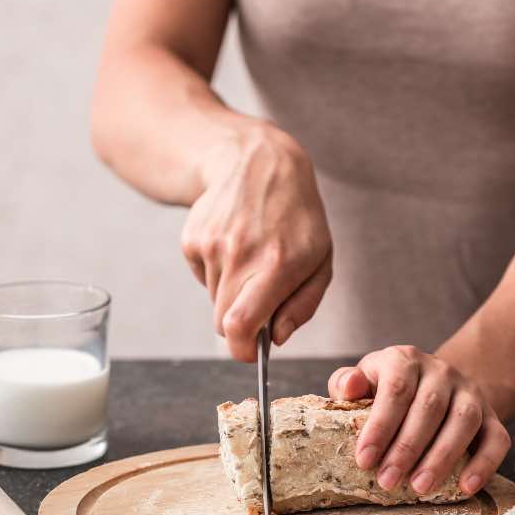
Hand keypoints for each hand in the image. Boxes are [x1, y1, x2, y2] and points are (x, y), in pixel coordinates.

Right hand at [180, 123, 331, 360]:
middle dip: (239, 325)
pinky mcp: (193, 239)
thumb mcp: (321, 260)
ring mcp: (212, 245)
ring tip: (252, 257)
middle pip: (223, 322)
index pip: (241, 324)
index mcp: (277, 265)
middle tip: (258, 303)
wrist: (259, 162)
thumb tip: (275, 338)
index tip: (248, 352)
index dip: (241, 349)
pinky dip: (217, 271)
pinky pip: (202, 277)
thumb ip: (303, 305)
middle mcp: (240, 255)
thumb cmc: (298, 218)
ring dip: (232, 291)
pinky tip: (234, 243)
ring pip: (215, 299)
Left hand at [328, 346, 511, 496]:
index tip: (364, 460)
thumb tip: (349, 386)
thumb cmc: (387, 391)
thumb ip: (348, 384)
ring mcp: (470, 392)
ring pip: (463, 421)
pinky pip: (497, 438)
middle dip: (407, 448)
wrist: (433, 387)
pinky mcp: (492, 416)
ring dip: (442, 457)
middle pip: (429, 407)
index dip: (380, 426)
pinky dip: (484, 464)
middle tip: (388, 481)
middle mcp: (442, 371)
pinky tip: (466, 487)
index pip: (396, 389)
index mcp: (405, 360)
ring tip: (420, 487)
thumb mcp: (364, 382)